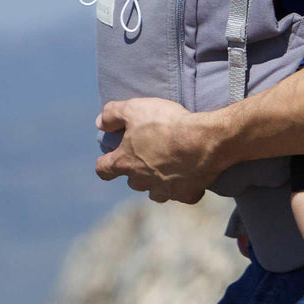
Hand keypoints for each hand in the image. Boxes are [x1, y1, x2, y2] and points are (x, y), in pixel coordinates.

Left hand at [95, 97, 224, 203]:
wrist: (204, 141)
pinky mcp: (186, 194)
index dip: (104, 163)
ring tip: (167, 168)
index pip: (104, 169)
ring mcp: (164, 190)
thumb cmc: (167, 124)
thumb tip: (100, 122)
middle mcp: (142, 181)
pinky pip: (182, 195)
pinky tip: (191, 177)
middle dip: (137, 170)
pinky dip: (184, 188)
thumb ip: (113, 114)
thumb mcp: (135, 109)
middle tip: (148, 155)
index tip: (108, 159)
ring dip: (157, 182)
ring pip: (155, 192)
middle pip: (132, 181)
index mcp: (126, 162)